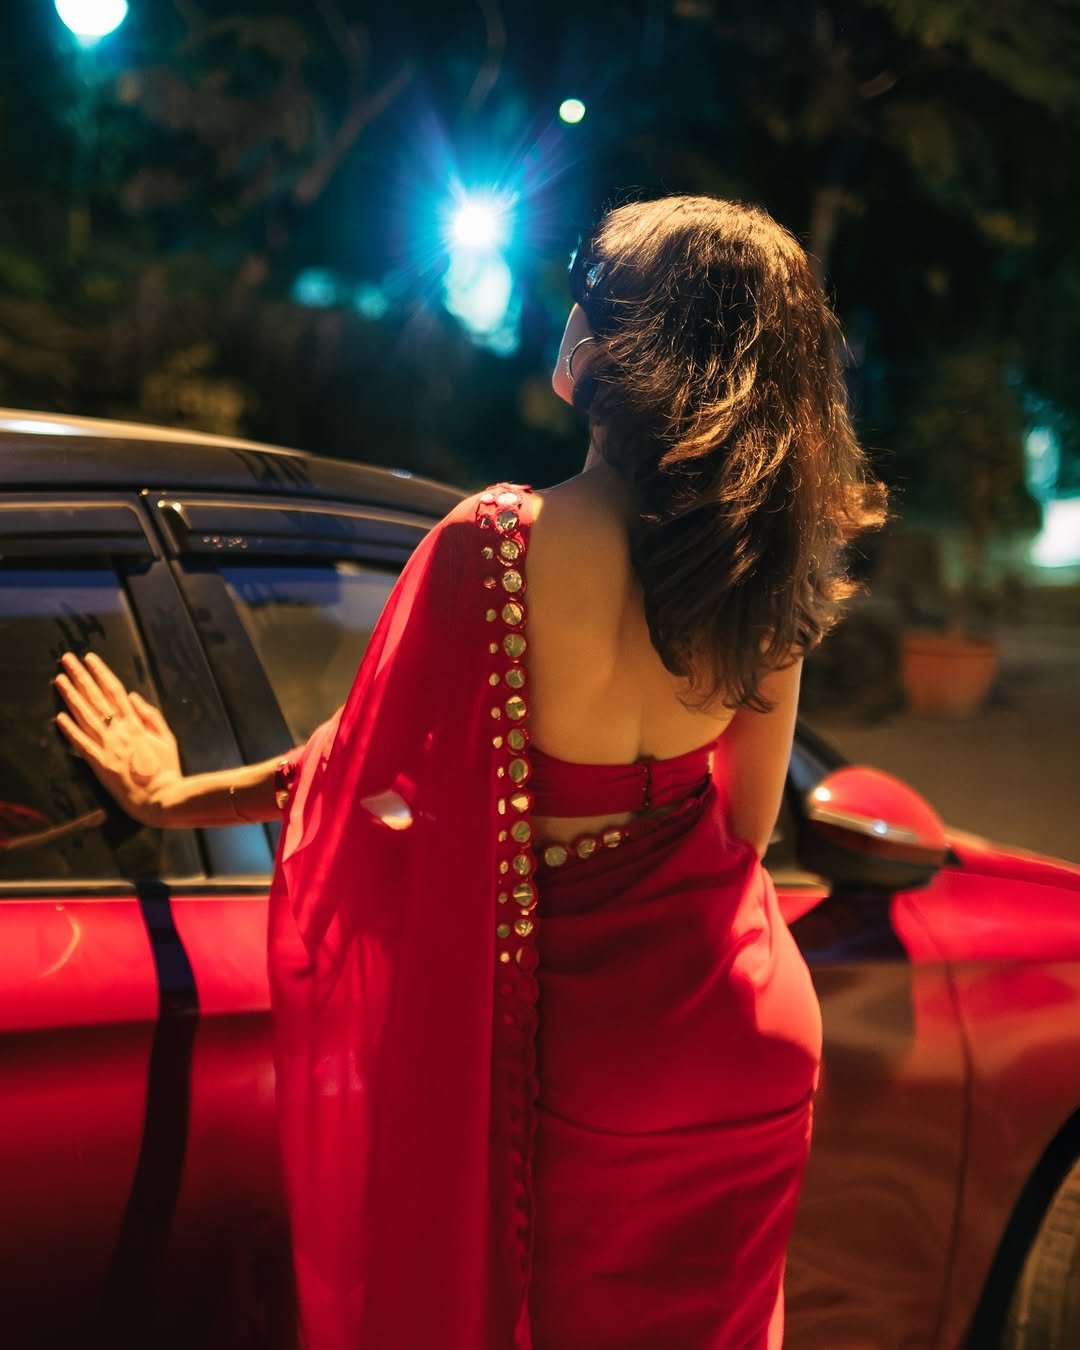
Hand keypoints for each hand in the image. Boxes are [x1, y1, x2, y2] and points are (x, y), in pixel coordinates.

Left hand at [53, 652, 182, 826]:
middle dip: (81, 676)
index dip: (102, 673)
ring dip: (71, 696)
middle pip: (96, 698)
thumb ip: (151, 715)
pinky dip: (70, 730)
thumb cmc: (166, 770)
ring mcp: (108, 747)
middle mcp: (119, 731)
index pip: (115, 691)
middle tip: (66, 659)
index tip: (90, 658)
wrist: (162, 797)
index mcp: (136, 724)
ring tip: (58, 679)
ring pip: (85, 716)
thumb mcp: (167, 738)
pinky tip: (59, 717)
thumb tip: (134, 696)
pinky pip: (82, 744)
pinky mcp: (99, 764)